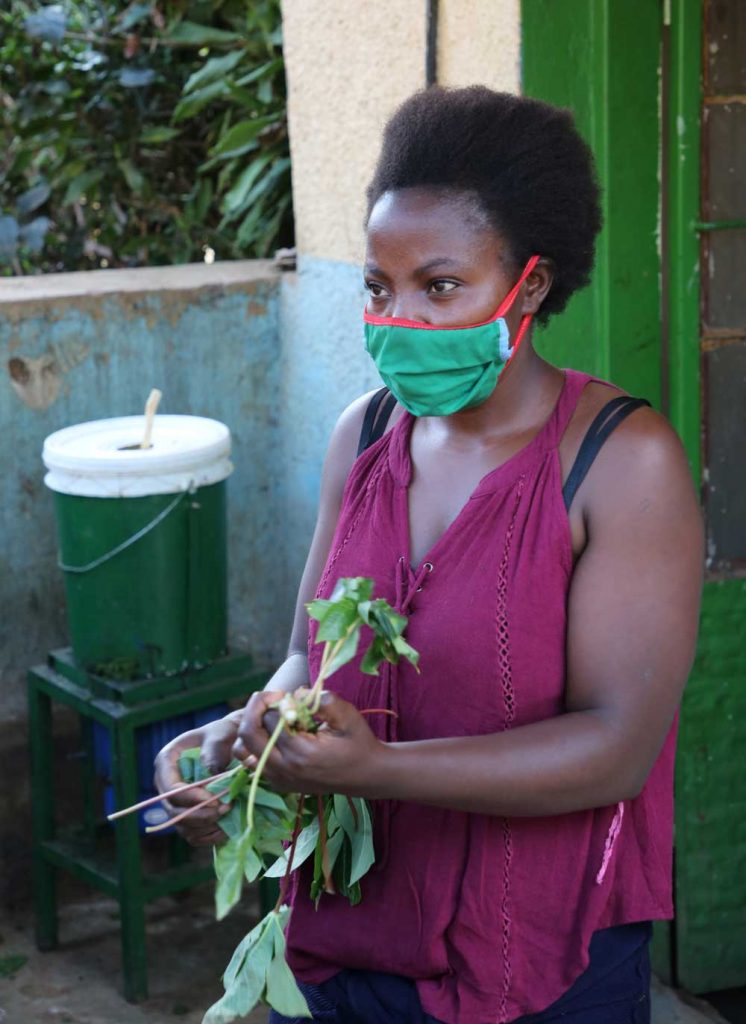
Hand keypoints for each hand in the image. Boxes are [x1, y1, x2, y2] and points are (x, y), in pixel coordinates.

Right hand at [154, 714, 245, 846]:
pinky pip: (192, 835)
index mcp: (167, 760)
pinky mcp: (187, 814)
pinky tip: (225, 828)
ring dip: (205, 826)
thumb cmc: (224, 735)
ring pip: (182, 826)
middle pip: (174, 810)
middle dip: (199, 814)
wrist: (232, 742)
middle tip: (225, 809)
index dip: (189, 797)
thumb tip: (212, 777)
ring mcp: (176, 801)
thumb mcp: (220, 736)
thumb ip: (214, 753)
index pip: (170, 786)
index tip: (212, 800)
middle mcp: (165, 784)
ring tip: (228, 815)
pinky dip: (207, 836)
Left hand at [233, 690, 384, 795]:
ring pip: (242, 750)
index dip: (276, 701)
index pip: (268, 719)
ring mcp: (278, 779)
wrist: (367, 775)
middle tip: (273, 698)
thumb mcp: (348, 716)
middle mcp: (284, 769)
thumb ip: (323, 700)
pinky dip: (255, 744)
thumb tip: (295, 695)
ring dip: (251, 728)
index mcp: (300, 753)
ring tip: (270, 717)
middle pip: (247, 734)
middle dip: (255, 708)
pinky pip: (251, 761)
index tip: (290, 696)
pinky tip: (274, 734)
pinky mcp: (278, 783)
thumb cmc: (358, 742)